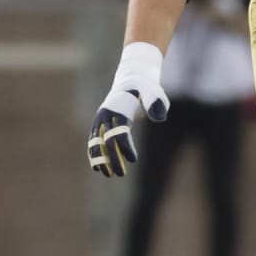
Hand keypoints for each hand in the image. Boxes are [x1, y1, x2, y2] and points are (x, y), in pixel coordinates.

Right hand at [87, 42, 168, 177]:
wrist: (133, 80)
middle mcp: (105, 114)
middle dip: (112, 158)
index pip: (119, 131)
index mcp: (118, 107)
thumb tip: (160, 118)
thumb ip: (156, 103)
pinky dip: (96, 154)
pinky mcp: (101, 124)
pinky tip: (100, 168)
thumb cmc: (147, 88)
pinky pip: (95, 141)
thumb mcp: (155, 92)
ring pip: (96, 142)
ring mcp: (101, 119)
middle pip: (106, 140)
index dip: (125, 146)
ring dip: (100, 159)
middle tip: (121, 174)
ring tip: (108, 175)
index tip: (133, 160)